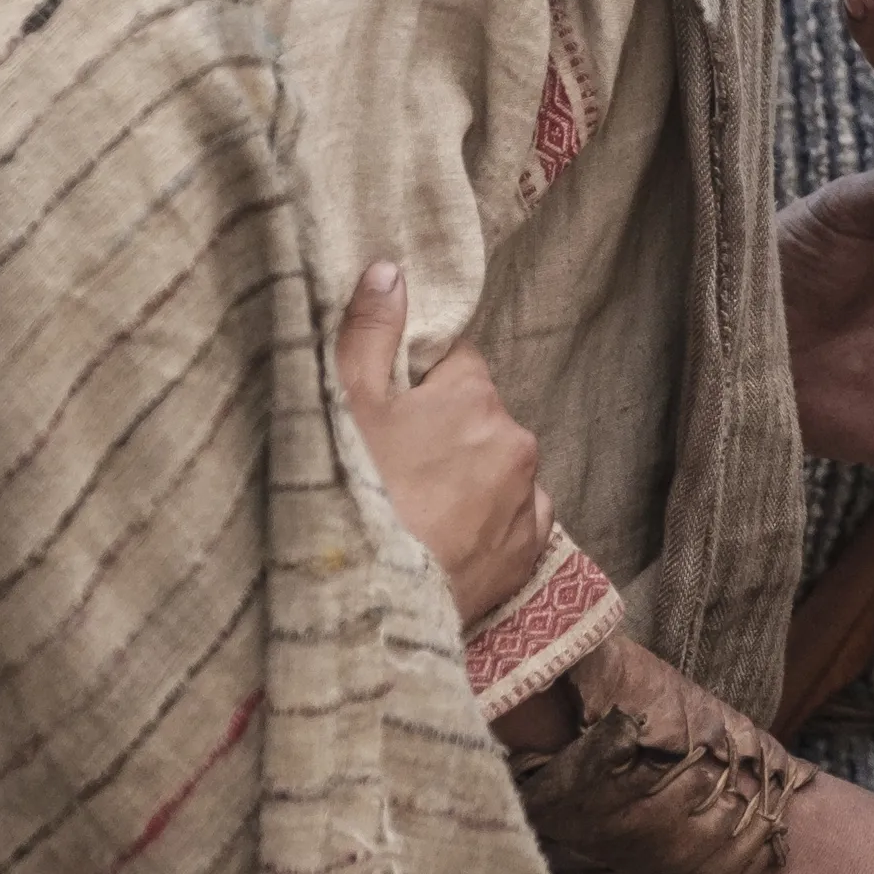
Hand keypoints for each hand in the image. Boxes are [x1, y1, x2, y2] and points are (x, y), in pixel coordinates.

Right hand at [335, 262, 553, 622]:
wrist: (375, 602)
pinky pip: (516, 520)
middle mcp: (514, 439)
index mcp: (473, 395)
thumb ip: (369, 332)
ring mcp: (527, 498)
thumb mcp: (344, 405)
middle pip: (480, 418)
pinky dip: (491, 526)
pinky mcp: (529, 552)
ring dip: (471, 480)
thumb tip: (390, 271)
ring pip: (499, 469)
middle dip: (447, 433)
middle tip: (396, 470)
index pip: (457, 364)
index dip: (421, 386)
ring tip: (418, 512)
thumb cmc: (355, 495)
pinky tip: (449, 540)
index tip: (393, 415)